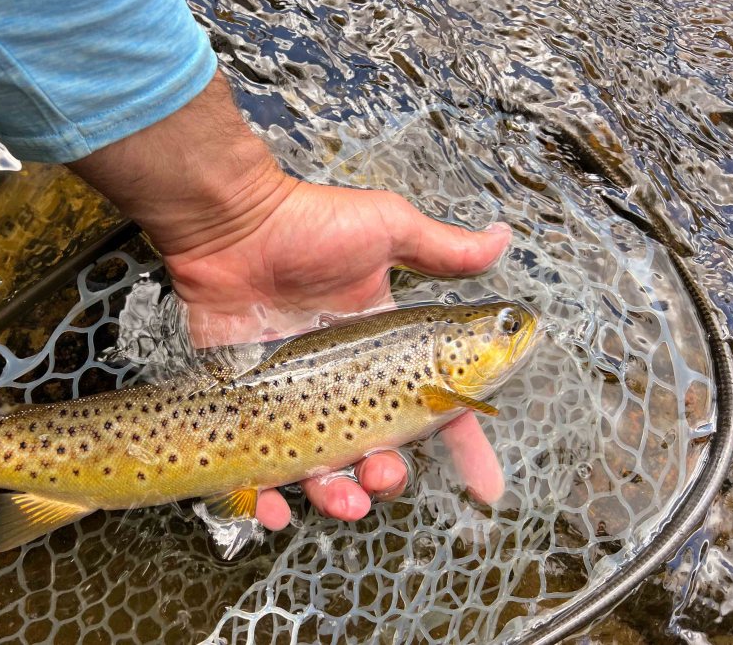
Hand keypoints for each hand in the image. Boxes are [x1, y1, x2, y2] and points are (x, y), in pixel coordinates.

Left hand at [164, 180, 510, 528]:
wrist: (231, 227)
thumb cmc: (307, 225)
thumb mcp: (385, 229)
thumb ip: (441, 248)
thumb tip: (501, 239)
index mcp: (383, 351)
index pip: (434, 407)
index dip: (464, 446)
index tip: (487, 486)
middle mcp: (344, 382)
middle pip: (379, 451)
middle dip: (388, 476)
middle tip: (383, 473)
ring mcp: (295, 399)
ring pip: (324, 470)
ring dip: (339, 496)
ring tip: (342, 499)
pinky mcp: (249, 408)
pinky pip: (259, 466)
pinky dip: (265, 497)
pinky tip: (272, 507)